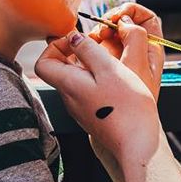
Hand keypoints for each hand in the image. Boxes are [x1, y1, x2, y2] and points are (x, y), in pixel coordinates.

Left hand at [36, 29, 161, 159]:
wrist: (138, 144)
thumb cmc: (126, 107)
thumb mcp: (108, 69)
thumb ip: (88, 50)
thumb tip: (73, 37)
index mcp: (69, 85)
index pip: (42, 63)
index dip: (55, 46)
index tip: (77, 41)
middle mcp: (70, 99)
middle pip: (60, 69)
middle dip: (75, 53)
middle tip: (97, 48)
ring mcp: (81, 109)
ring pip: (76, 80)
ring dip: (89, 66)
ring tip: (110, 64)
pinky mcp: (93, 115)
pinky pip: (87, 91)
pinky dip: (97, 80)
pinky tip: (116, 81)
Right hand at [88, 3, 164, 100]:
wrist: (120, 132)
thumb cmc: (133, 104)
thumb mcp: (136, 66)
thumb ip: (134, 37)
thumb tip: (123, 20)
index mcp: (151, 51)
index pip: (147, 18)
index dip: (132, 11)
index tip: (117, 16)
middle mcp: (137, 53)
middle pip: (125, 24)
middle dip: (110, 22)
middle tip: (101, 31)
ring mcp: (120, 60)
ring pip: (109, 36)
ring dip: (98, 33)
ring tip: (91, 42)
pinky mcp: (105, 68)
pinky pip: (97, 49)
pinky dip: (90, 45)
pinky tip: (84, 50)